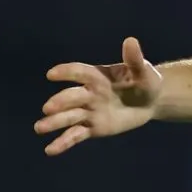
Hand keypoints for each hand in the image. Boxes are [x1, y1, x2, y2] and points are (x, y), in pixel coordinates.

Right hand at [35, 37, 162, 155]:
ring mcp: (89, 112)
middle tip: (49, 108)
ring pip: (69, 117)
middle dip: (60, 102)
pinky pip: (76, 135)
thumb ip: (134, 59)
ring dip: (54, 122)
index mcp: (98, 76)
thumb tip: (131, 41)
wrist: (152, 102)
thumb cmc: (146, 82)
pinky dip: (63, 142)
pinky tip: (50, 150)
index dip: (66, 72)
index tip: (52, 74)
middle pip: (71, 97)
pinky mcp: (93, 128)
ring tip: (40, 128)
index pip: (79, 72)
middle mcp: (88, 94)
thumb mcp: (144, 71)